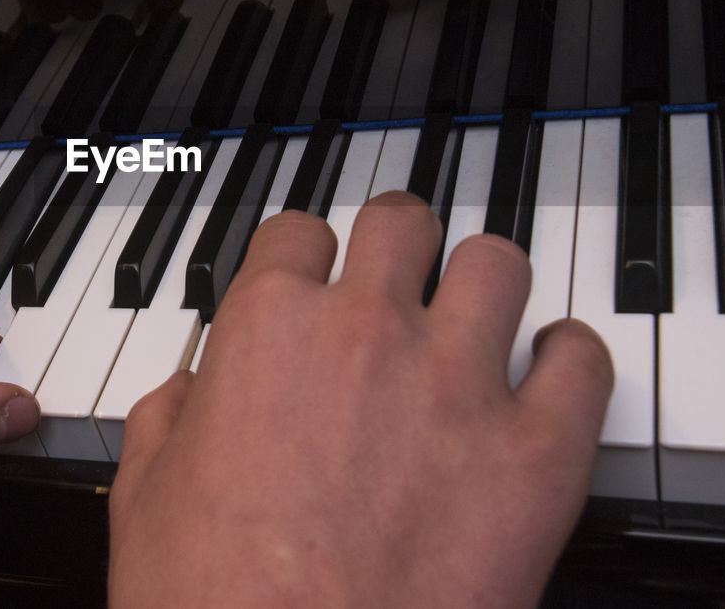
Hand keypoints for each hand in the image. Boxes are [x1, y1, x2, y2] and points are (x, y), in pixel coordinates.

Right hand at [109, 192, 612, 606]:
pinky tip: (551, 372)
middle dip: (395, 245)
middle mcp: (367, 332)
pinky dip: (570, 359)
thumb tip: (188, 396)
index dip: (301, 256)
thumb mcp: (143, 501)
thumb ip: (165, 421)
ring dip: (484, 283)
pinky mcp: (536, 457)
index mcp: (268, 330)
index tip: (312, 276)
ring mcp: (457, 386)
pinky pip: (581, 363)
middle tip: (397, 277)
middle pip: (400, 222)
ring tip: (477, 316)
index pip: (296, 233)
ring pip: (496, 264)